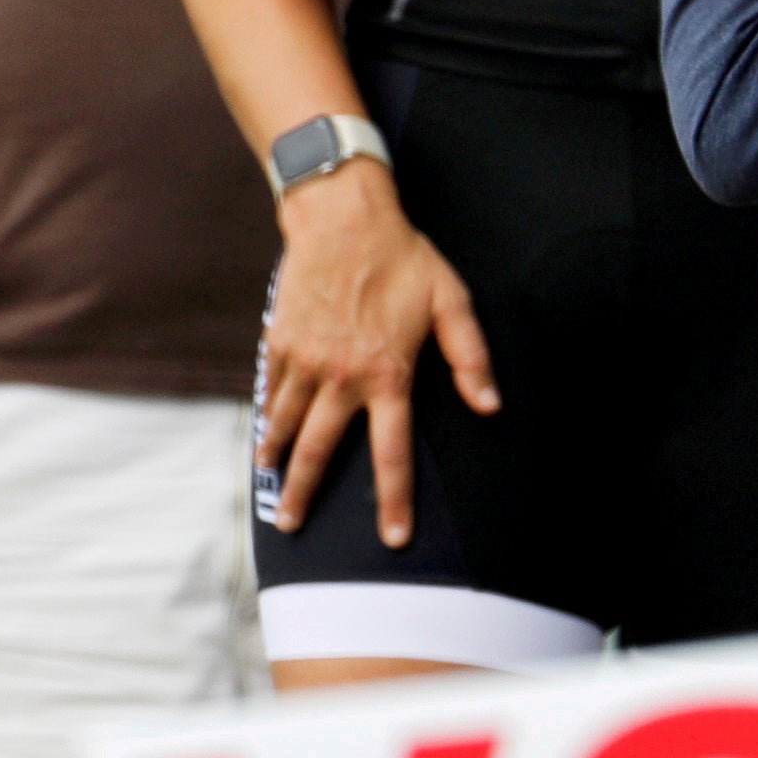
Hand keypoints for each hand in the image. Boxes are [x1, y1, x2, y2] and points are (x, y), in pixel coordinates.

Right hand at [258, 167, 496, 545]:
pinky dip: (269, 418)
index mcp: (388, 375)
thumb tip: (490, 406)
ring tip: (272, 487)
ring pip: (288, 425)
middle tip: (293, 527)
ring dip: (279, 461)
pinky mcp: (281, 343)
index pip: (393, 453)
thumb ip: (471, 359)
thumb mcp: (452, 303)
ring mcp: (306, 361)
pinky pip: (273, 392)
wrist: (342, 219)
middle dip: (305, 493)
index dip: (393, 500)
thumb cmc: (405, 260)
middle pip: (321, 450)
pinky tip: (267, 438)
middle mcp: (342, 377)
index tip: (392, 538)